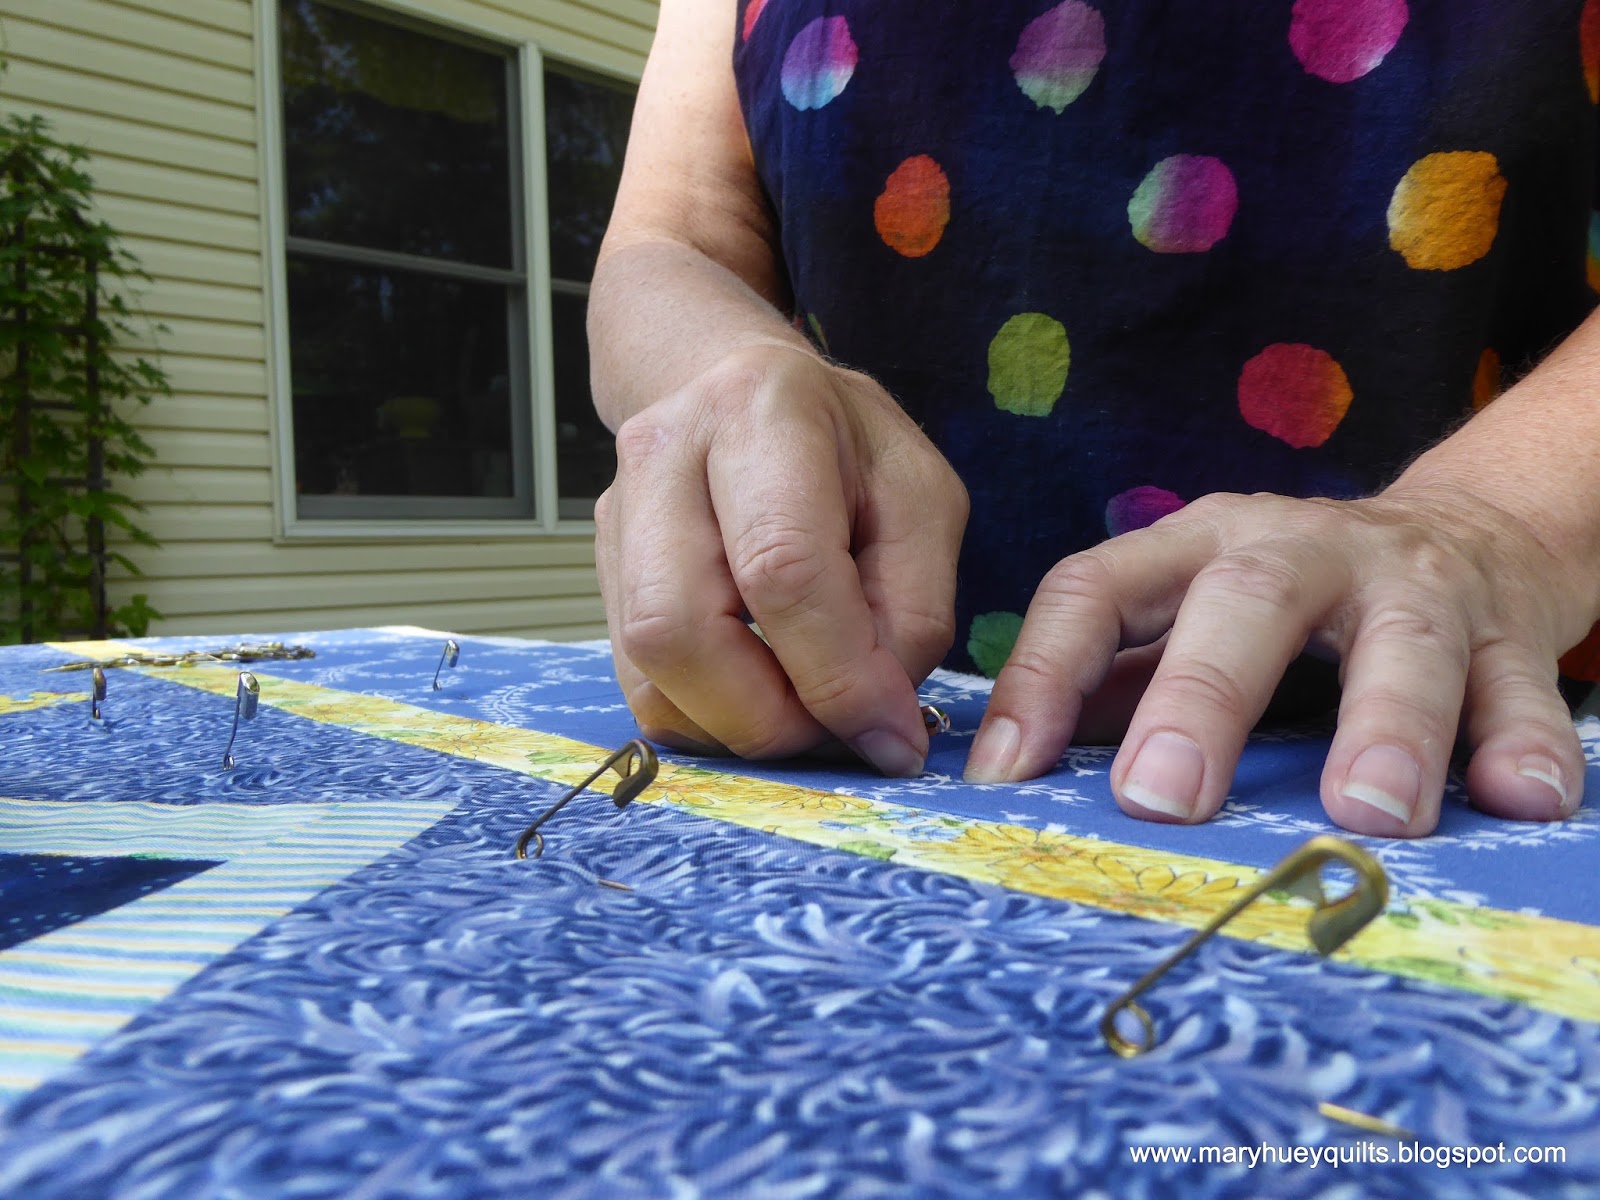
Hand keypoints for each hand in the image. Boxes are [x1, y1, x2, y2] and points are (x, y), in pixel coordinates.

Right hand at [596, 343, 968, 774]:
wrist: (743, 390)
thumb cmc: (847, 448)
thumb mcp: (923, 506)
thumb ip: (914, 616)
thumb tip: (879, 732)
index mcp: (761, 415)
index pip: (781, 571)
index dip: (838, 676)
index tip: (890, 735)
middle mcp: (663, 457)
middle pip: (680, 630)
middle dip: (769, 717)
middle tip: (837, 729)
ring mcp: (616, 517)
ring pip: (648, 672)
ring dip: (737, 727)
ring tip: (803, 708)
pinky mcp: (601, 571)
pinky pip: (640, 686)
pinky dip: (708, 719)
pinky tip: (760, 694)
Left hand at [965, 485, 1590, 835]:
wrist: (1465, 537)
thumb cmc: (1287, 605)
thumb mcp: (1187, 615)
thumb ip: (1112, 681)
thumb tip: (1007, 774)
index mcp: (1194, 546)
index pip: (1094, 590)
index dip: (1040, 677)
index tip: (1003, 779)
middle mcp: (1298, 550)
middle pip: (1245, 599)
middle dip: (1203, 699)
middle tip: (1165, 801)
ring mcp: (1411, 584)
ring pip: (1401, 637)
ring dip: (1385, 725)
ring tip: (1367, 814)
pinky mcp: (1508, 631)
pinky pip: (1522, 685)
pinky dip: (1525, 742)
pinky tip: (1521, 799)